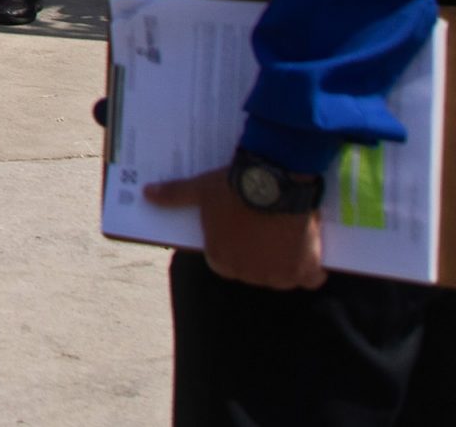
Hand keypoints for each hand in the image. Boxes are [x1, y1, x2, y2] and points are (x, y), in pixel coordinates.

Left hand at [144, 169, 326, 289]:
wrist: (274, 181)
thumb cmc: (233, 188)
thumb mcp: (200, 190)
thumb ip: (174, 195)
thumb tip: (147, 193)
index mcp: (222, 261)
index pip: (224, 262)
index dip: (233, 246)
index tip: (240, 233)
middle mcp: (249, 274)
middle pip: (254, 270)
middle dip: (258, 255)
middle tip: (263, 232)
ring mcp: (279, 274)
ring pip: (282, 277)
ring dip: (284, 265)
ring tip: (285, 240)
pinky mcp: (307, 268)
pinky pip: (312, 278)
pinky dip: (312, 270)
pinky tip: (308, 255)